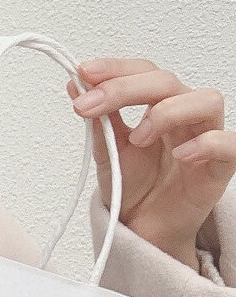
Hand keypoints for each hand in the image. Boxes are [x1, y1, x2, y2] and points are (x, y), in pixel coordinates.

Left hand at [67, 58, 233, 267]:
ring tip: (138, 139)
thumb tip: (75, 83)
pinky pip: (228, 144)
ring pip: (206, 101)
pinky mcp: (220, 166)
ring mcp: (204, 137)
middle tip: (92, 106)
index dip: (116, 68)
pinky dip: (206, 144)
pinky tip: (180, 155)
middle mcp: (184, 114)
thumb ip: (97, 120)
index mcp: (157, 104)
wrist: (143, 227)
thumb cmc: (133, 186)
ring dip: (166, 112)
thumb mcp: (106, 151)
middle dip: (126, 88)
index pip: (143, 71)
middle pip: (167, 81)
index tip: (84, 72)